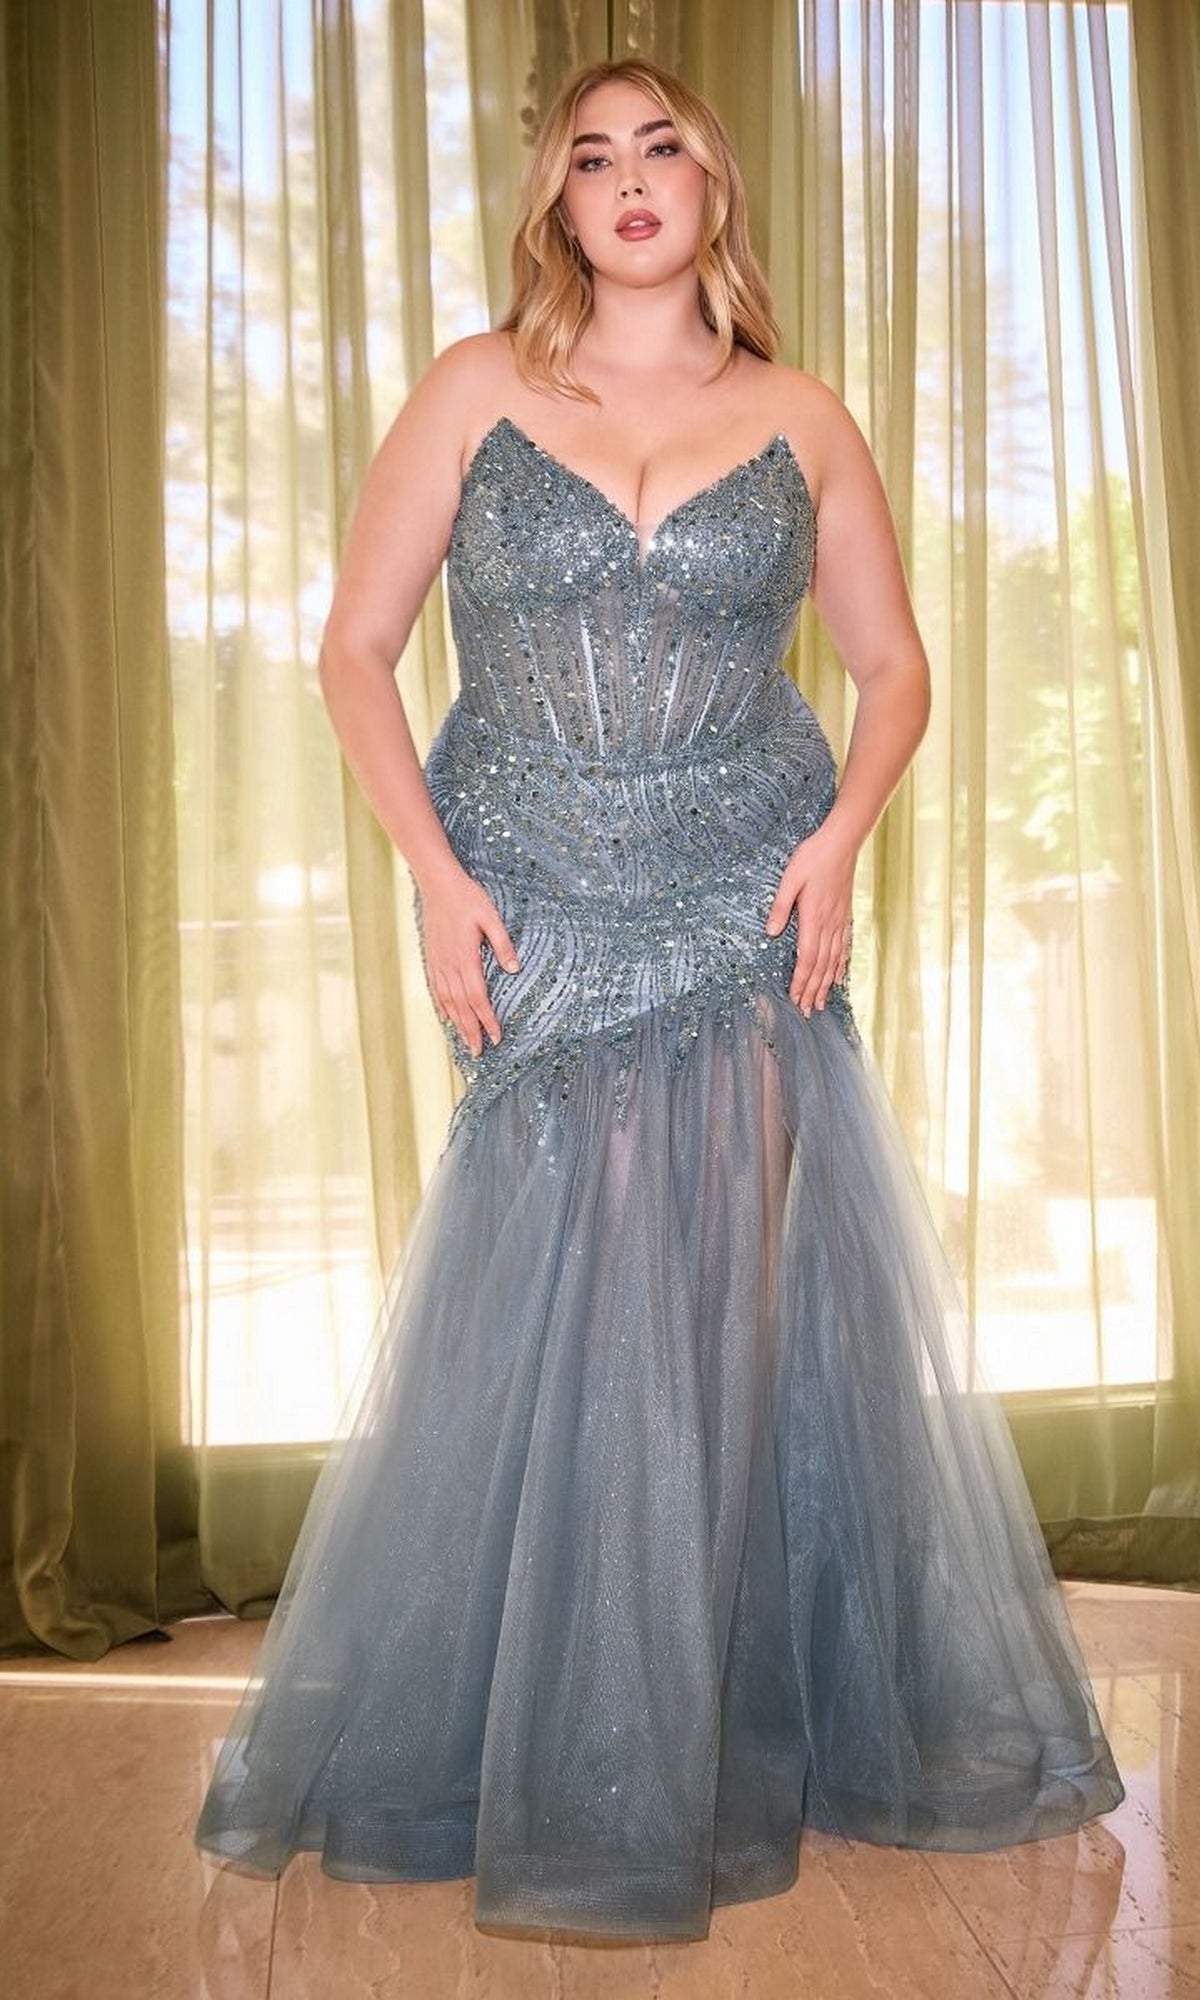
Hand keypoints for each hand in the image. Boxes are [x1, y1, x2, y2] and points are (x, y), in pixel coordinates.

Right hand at [416, 861, 519, 1056]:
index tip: (496, 1037)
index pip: (478, 997)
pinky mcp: (432, 958)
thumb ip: (502, 944)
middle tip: (480, 1052)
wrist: (437, 884)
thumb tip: (515, 969)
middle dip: (472, 1031)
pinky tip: (446, 1018)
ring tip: (465, 1042)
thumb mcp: (491, 917)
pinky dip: (441, 1007)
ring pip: (447, 1002)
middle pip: (461, 1006)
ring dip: (457, 1024)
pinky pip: (436, 989)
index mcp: (466, 957)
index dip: (487, 1019)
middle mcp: (449, 965)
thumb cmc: (467, 898)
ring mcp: (438, 963)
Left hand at [765, 820, 857, 1016]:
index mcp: (813, 917)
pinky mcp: (844, 916)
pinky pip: (843, 947)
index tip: (796, 999)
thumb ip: (780, 906)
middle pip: (821, 966)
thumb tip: (771, 932)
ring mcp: (839, 921)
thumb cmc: (813, 857)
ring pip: (833, 961)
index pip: (807, 957)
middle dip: (813, 990)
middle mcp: (829, 923)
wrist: (842, 842)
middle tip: (807, 1012)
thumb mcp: (789, 878)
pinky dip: (839, 966)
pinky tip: (837, 978)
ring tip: (821, 1003)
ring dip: (825, 984)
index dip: (801, 981)